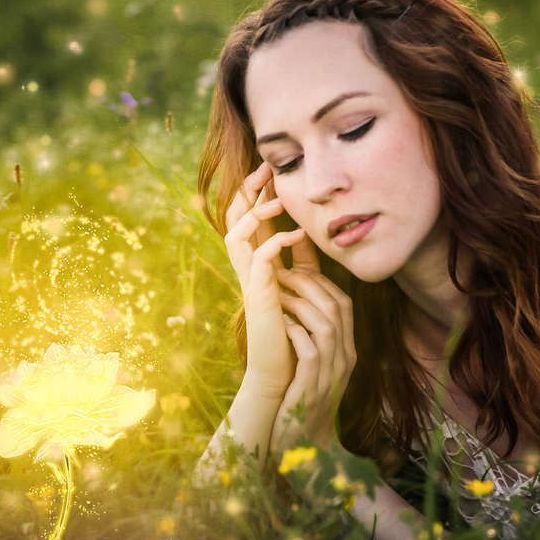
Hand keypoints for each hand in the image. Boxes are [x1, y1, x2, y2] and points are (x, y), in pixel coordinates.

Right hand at [223, 162, 314, 398]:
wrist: (284, 371)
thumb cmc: (292, 330)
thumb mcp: (298, 285)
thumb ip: (298, 260)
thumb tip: (305, 230)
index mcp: (254, 264)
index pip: (247, 218)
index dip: (254, 193)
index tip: (270, 169)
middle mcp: (246, 269)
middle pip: (233, 219)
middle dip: (247, 191)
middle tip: (265, 167)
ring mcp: (249, 282)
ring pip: (236, 233)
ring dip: (257, 213)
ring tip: (280, 199)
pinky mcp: (259, 296)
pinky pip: (259, 260)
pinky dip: (276, 242)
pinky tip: (297, 235)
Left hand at [269, 267, 356, 455]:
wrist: (304, 445)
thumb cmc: (302, 399)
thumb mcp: (315, 366)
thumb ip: (314, 338)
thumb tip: (300, 305)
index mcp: (346, 350)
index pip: (343, 303)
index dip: (321, 281)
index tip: (296, 268)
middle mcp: (344, 359)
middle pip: (335, 307)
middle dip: (308, 283)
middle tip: (281, 273)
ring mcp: (331, 374)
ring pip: (324, 324)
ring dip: (298, 303)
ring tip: (276, 294)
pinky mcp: (312, 388)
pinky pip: (309, 351)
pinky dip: (294, 331)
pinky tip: (278, 323)